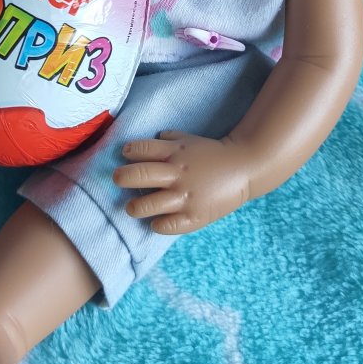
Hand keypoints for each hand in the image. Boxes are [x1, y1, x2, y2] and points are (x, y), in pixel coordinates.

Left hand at [113, 131, 252, 234]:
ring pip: (149, 204)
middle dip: (122, 177)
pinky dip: (158, 224)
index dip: (129, 151)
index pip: (142, 149)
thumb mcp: (190, 139)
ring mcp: (185, 196)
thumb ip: (170, 139)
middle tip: (117, 179)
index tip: (124, 155)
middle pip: (140, 175)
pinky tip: (154, 222)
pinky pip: (169, 225)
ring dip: (135, 206)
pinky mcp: (194, 216)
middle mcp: (177, 174)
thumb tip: (153, 139)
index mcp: (175, 153)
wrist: (245, 167)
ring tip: (132, 207)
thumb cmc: (213, 153)